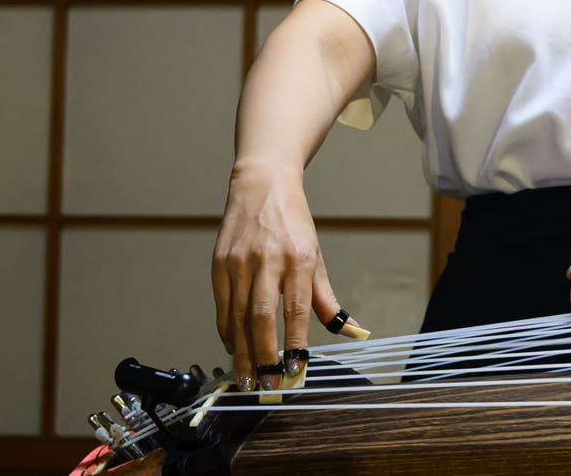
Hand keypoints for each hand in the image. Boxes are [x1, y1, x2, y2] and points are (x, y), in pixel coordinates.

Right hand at [210, 161, 355, 388]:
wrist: (262, 185)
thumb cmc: (293, 223)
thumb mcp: (316, 256)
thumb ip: (327, 298)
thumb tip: (351, 330)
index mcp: (298, 258)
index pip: (296, 310)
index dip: (295, 343)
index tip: (296, 371)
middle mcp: (267, 261)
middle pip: (261, 318)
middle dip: (263, 356)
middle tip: (267, 385)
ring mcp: (239, 262)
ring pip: (237, 317)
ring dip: (242, 353)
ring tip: (248, 379)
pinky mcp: (218, 263)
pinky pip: (222, 306)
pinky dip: (227, 331)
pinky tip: (234, 348)